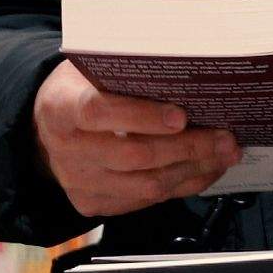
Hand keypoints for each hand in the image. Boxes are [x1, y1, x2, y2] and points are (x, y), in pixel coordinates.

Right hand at [34, 60, 238, 216]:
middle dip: (187, 148)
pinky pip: (146, 200)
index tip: (181, 115)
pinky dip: (181, 185)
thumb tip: (186, 70)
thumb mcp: (91, 68)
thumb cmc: (81, 89)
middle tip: (224, 137)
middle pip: (133, 156)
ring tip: (224, 153)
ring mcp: (79, 182)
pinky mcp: (93, 204)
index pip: (98, 112)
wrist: (48, 129)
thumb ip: (125, 71)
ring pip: (146, 185)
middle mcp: (65, 150)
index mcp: (60, 107)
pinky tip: (204, 169)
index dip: (141, 116)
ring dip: (193, 170)